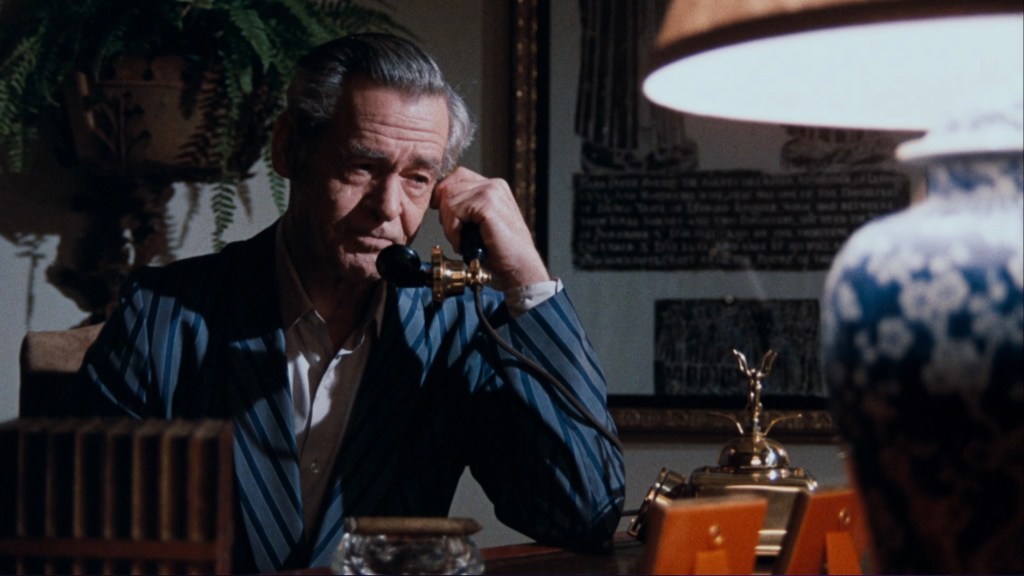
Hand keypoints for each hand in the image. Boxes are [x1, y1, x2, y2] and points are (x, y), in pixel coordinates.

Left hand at [432, 167, 549, 290]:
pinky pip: (454, 212)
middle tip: (456, 235)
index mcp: (493, 187)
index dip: (444, 195)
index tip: (442, 214)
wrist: (520, 268)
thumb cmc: (500, 252)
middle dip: (445, 213)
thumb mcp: (479, 223)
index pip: (457, 176)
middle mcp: (494, 185)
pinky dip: (453, 232)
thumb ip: (465, 207)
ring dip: (449, 226)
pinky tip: (464, 244)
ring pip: (448, 200)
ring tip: (462, 242)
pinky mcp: (488, 205)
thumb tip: (437, 200)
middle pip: (449, 187)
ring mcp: (492, 192)